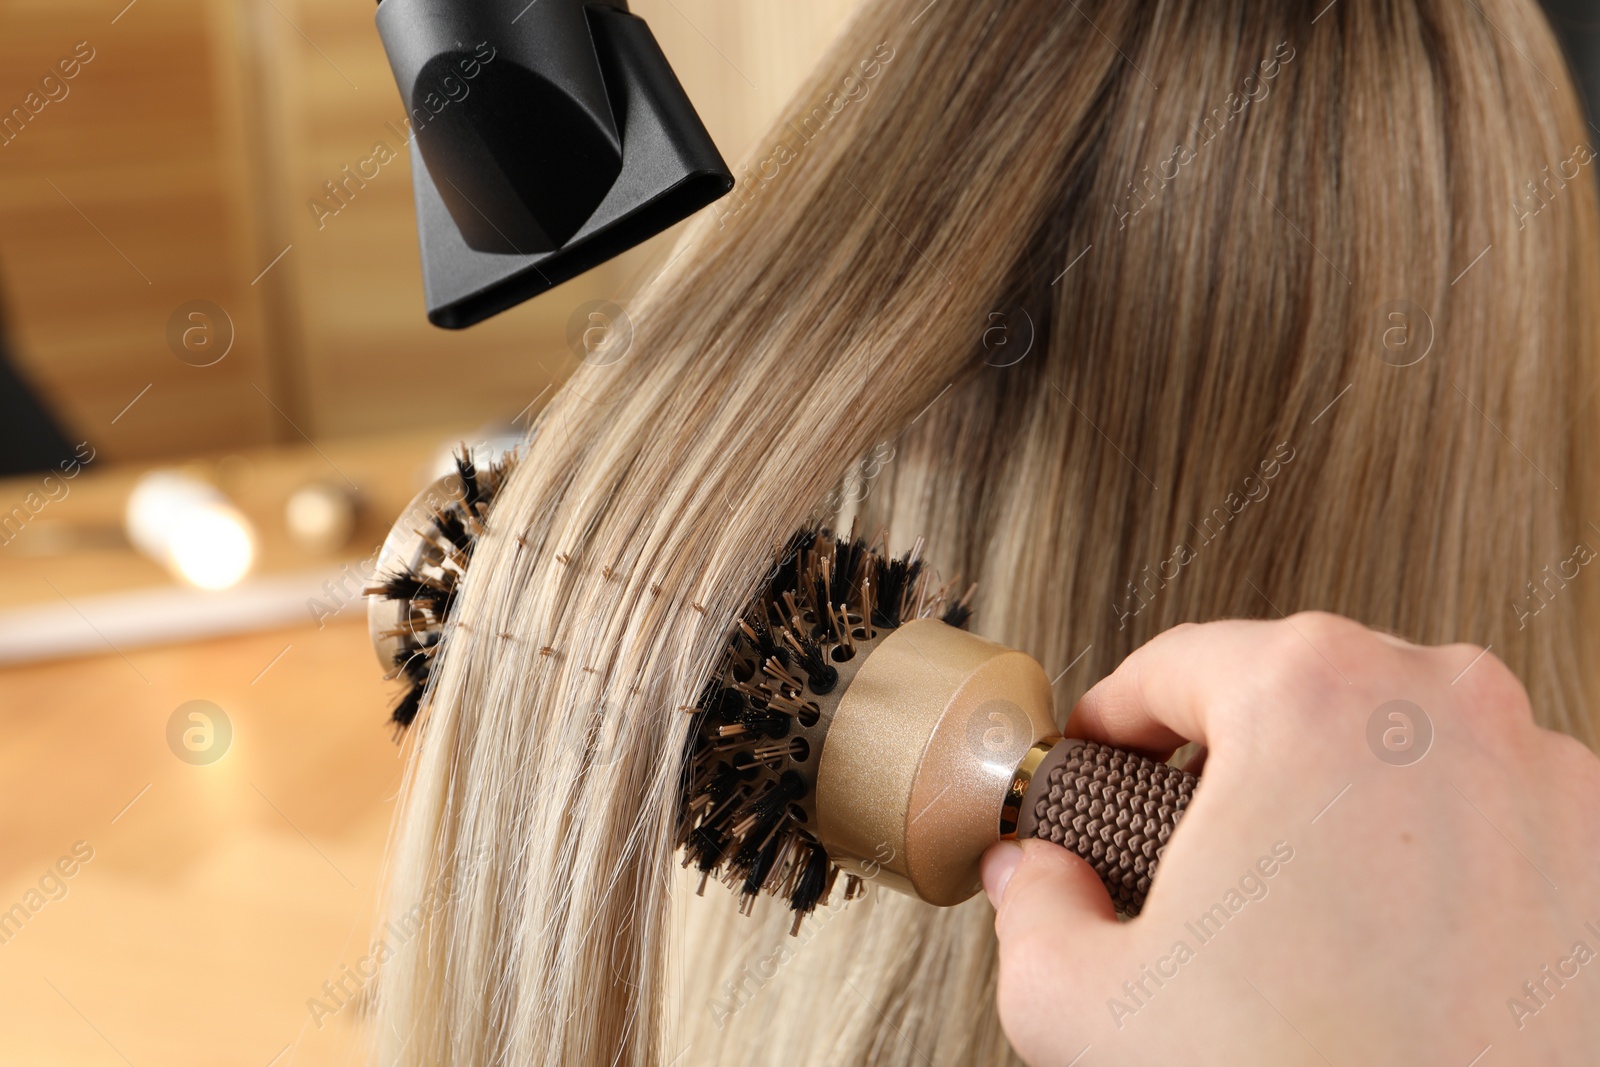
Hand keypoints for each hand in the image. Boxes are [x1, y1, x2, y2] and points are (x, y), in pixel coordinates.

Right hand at [981, 613, 1599, 1066]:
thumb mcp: (1086, 1004)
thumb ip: (1036, 908)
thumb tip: (1042, 879)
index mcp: (1312, 698)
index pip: (1180, 661)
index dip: (1118, 716)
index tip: (1108, 751)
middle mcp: (1447, 709)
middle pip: (1299, 692)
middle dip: (1235, 759)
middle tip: (1192, 843)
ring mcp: (1549, 781)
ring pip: (1405, 748)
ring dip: (1341, 803)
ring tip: (1298, 908)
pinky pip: (1493, 818)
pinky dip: (1437, 858)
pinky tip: (1389, 942)